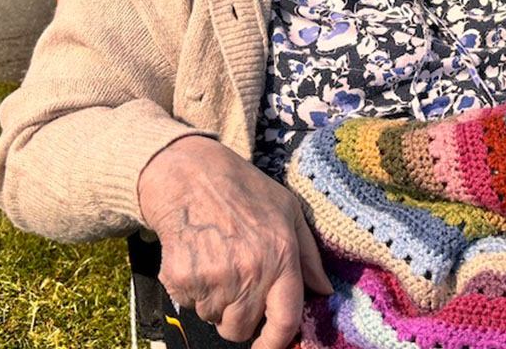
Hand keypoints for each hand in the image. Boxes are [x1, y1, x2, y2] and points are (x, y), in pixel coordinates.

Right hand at [137, 136, 333, 347]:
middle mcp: (249, 272)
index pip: (285, 320)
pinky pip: (188, 304)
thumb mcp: (288, 211)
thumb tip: (324, 291)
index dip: (276, 343)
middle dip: (239, 317)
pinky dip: (191, 290)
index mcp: (281, 257)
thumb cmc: (244, 190)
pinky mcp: (181, 278)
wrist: (189, 174)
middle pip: (241, 329)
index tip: (269, 346)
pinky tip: (198, 257)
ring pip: (213, 318)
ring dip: (214, 301)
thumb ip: (309, 255)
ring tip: (217, 261)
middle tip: (237, 284)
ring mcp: (213, 277)